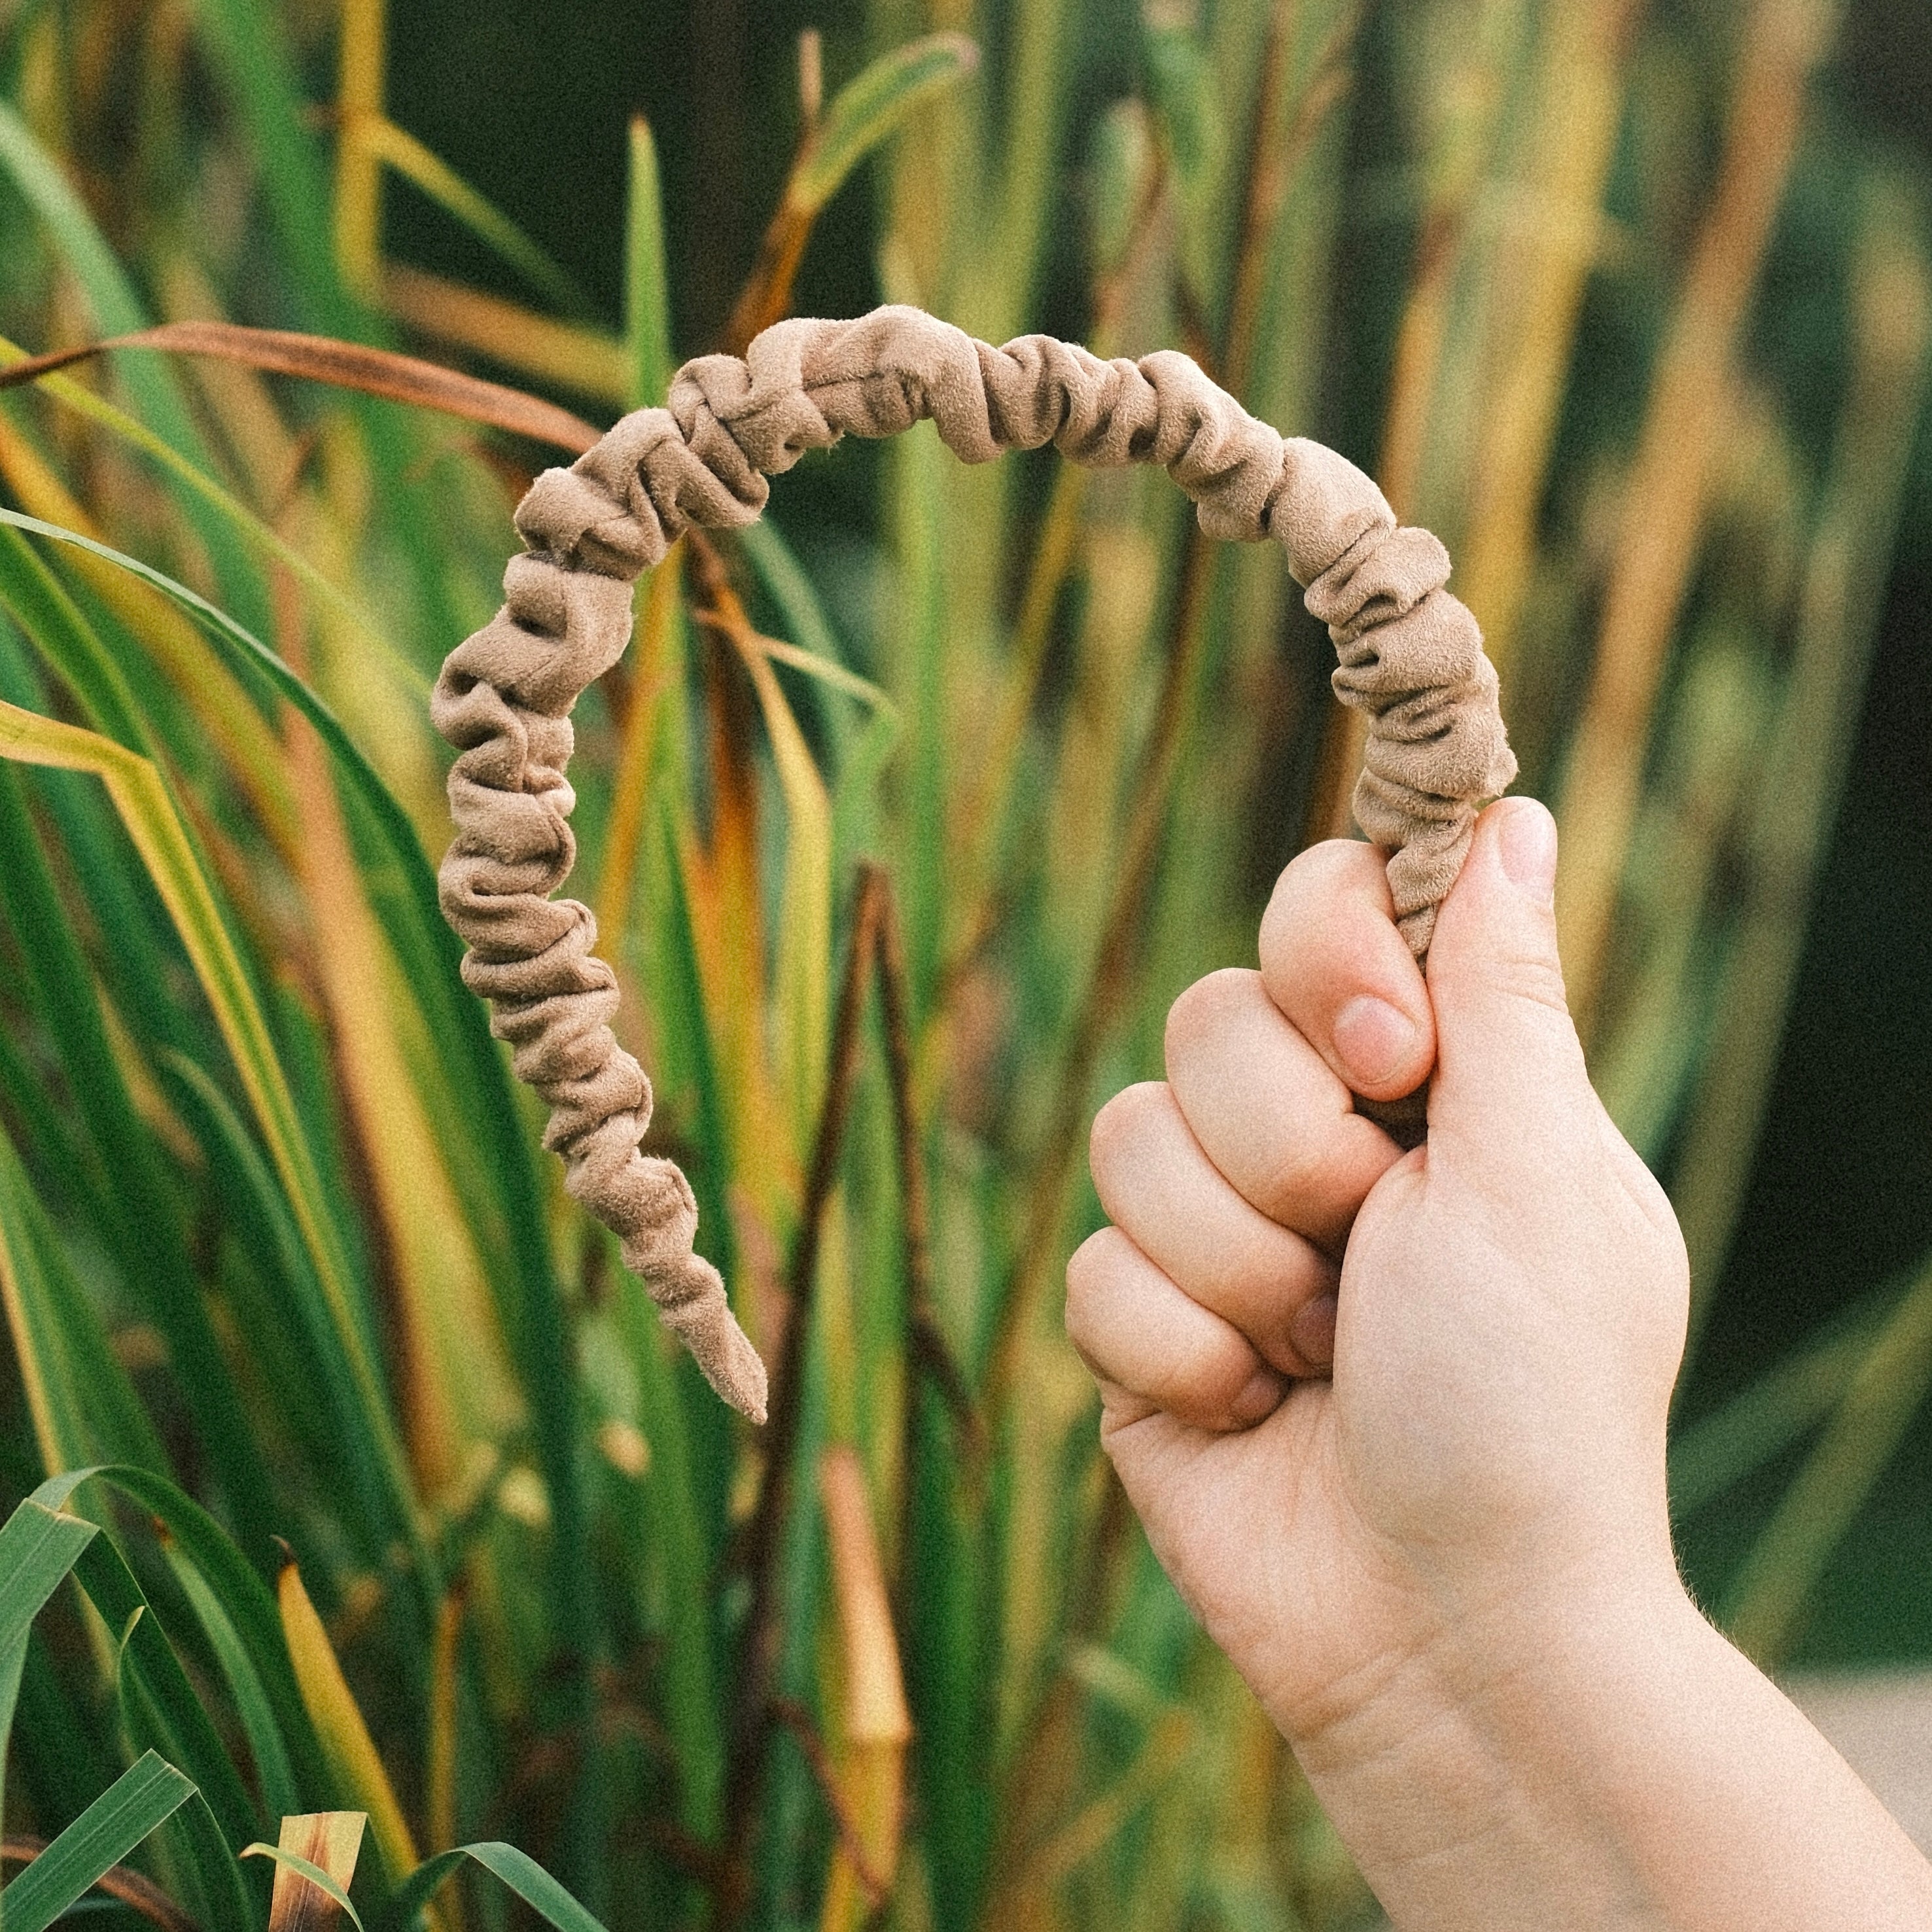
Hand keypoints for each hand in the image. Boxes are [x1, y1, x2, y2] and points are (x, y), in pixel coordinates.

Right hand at [1064, 798, 1691, 1750]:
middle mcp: (1315, 1137)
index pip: (1318, 912)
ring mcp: (1218, 1231)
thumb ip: (1502, 987)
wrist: (1451, 1631)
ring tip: (1320, 1353)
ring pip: (1125, 1137)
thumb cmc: (1529, 1403)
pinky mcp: (1142, 1327)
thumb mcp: (1536, 1173)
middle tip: (1368, 1247)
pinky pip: (1090, 1267)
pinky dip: (1180, 1350)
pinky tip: (1254, 1414)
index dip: (1324, 960)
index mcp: (1425, 1081)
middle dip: (1287, 1150)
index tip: (1389, 1058)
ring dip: (1237, 1264)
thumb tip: (1513, 814)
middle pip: (1204, 1019)